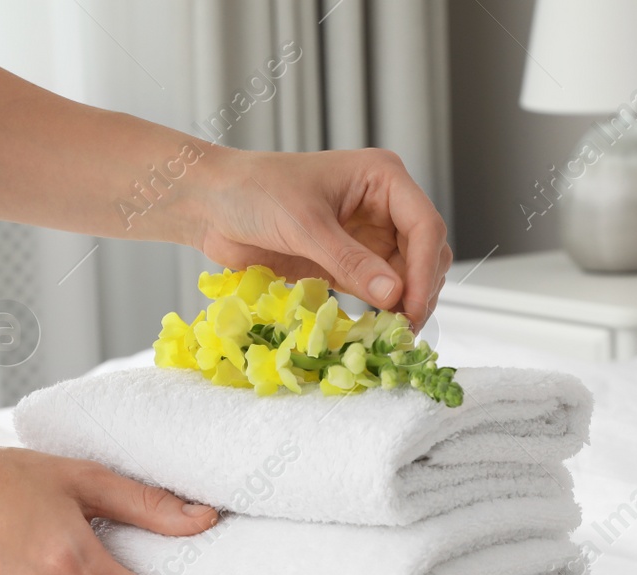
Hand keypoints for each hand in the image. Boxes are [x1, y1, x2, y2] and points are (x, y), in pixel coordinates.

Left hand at [187, 147, 453, 328]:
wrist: (212, 204)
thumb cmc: (255, 193)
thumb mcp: (305, 225)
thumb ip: (350, 261)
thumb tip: (395, 295)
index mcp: (382, 178)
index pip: (424, 225)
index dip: (423, 268)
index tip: (412, 306)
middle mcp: (382, 205)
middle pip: (424, 252)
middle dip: (420, 289)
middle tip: (406, 328)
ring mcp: (366, 236)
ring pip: (405, 275)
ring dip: (404, 303)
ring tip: (394, 334)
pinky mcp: (346, 262)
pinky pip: (376, 289)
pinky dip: (381, 309)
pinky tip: (377, 328)